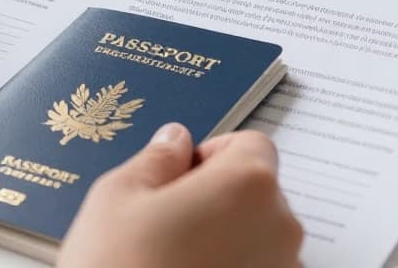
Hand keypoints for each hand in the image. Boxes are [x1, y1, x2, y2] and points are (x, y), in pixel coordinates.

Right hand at [59, 124, 302, 267]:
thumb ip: (156, 158)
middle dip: (216, 202)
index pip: (249, 145)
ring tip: (167, 264)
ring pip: (256, 240)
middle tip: (162, 226)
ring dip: (223, 243)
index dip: (209, 157)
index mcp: (249, 185)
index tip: (177, 179)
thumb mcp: (117, 198)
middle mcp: (280, 230)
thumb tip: (174, 141)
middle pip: (257, 195)